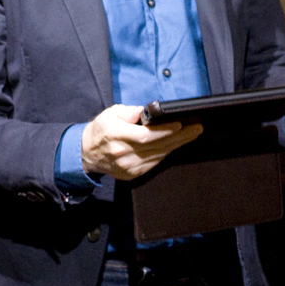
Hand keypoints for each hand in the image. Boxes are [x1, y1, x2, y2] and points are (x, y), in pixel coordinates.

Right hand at [82, 104, 202, 180]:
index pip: (145, 136)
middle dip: (179, 137)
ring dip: (177, 145)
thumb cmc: (101, 129)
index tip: (180, 124)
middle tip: (197, 128)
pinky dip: (166, 153)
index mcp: (115, 134)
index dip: (165, 131)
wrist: (87, 153)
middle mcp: (122, 153)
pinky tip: (176, 145)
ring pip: (158, 155)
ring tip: (192, 134)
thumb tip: (145, 112)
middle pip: (157, 146)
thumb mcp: (110, 113)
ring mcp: (127, 166)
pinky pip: (154, 163)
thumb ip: (128, 111)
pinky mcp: (132, 174)